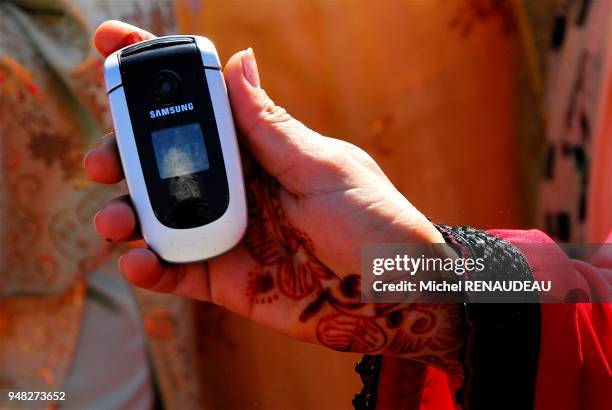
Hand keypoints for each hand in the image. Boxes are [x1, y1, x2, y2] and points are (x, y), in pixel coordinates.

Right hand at [86, 21, 462, 376]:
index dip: (154, 77)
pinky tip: (137, 262)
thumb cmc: (373, 220)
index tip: (110, 47)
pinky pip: (177, 272)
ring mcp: (226, 233)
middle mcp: (235, 187)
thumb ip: (270, 126)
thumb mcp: (323, 166)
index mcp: (258, 150)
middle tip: (103, 160)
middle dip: (123, 154)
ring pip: (159, 217)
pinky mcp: (225, 280)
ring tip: (116, 218)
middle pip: (164, 162)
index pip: (199, 107)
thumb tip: (238, 60)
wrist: (395, 293)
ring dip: (126, 214)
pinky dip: (150, 268)